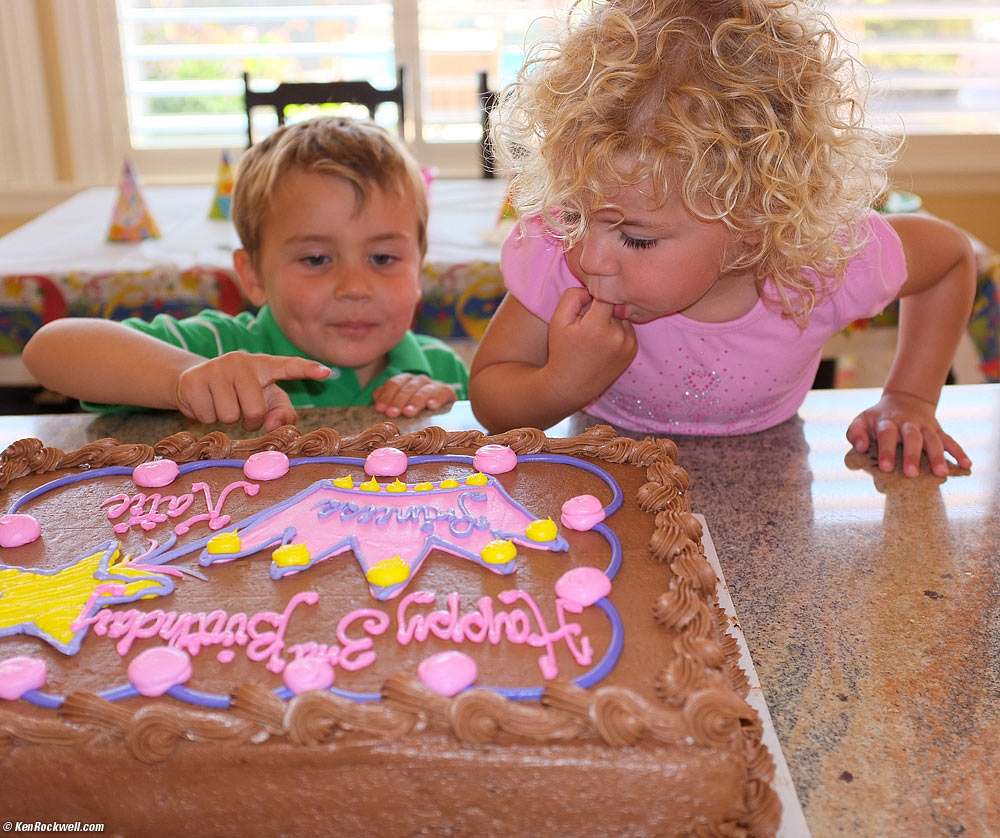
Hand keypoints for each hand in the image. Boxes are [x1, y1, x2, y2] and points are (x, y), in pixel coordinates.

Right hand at [174, 352, 329, 431]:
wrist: (194, 382)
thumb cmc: (240, 392)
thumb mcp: (266, 402)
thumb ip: (282, 414)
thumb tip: (273, 429)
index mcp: (263, 365)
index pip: (287, 366)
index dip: (306, 370)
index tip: (326, 372)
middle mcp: (240, 361)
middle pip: (255, 411)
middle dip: (250, 420)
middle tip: (243, 411)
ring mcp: (215, 368)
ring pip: (230, 416)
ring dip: (227, 419)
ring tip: (223, 404)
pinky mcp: (193, 380)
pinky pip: (207, 417)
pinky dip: (207, 418)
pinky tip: (206, 403)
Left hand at [373, 373, 457, 417]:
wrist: (440, 411)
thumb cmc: (414, 409)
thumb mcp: (399, 405)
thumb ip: (386, 399)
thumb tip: (376, 397)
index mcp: (405, 381)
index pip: (394, 383)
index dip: (386, 395)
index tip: (380, 409)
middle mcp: (419, 380)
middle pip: (407, 387)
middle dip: (398, 400)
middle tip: (392, 413)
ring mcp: (434, 385)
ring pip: (424, 389)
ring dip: (415, 400)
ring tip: (408, 412)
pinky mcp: (447, 392)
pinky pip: (444, 392)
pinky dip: (438, 397)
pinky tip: (431, 405)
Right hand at [545, 287, 636, 403]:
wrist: (571, 386)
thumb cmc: (562, 351)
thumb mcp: (558, 321)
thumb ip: (573, 296)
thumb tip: (593, 287)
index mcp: (598, 327)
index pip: (606, 293)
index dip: (595, 294)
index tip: (586, 302)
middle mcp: (618, 336)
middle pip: (615, 304)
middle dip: (602, 308)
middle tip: (587, 321)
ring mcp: (628, 344)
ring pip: (622, 316)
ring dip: (611, 319)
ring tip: (595, 334)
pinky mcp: (633, 350)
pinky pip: (627, 328)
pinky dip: (617, 330)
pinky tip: (603, 342)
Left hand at [845, 390, 970, 477]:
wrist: (903, 400)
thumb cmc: (878, 419)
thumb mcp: (861, 420)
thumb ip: (855, 433)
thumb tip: (861, 447)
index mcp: (887, 421)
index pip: (886, 434)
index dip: (886, 450)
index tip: (885, 467)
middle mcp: (908, 423)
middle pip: (912, 437)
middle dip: (912, 455)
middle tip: (911, 474)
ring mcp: (925, 426)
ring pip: (933, 440)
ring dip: (938, 457)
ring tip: (941, 474)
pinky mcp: (938, 430)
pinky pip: (950, 441)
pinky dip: (959, 452)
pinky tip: (966, 466)